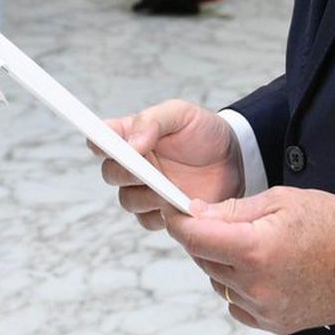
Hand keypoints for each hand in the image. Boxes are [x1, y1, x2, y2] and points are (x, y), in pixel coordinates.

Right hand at [97, 100, 243, 230]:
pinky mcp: (162, 212)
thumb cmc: (205, 132)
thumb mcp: (181, 114)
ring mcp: (146, 190)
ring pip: (128, 200)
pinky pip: (148, 220)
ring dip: (145, 196)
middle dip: (124, 172)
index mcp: (132, 135)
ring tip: (169, 190)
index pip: (101, 138)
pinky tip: (179, 204)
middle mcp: (134, 163)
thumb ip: (153, 121)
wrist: (236, 160)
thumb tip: (131, 143)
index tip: (106, 145)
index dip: (98, 142)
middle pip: (111, 173)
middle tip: (144, 170)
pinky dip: (161, 215)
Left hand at [167, 187, 334, 334]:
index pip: (194, 238)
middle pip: (204, 260)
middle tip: (222, 221)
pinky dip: (240, 288)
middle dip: (205, 239)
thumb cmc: (331, 224)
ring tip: (252, 245)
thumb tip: (194, 214)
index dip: (179, 222)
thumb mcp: (280, 201)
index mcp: (253, 249)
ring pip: (219, 283)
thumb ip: (232, 210)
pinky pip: (238, 305)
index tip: (176, 212)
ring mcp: (265, 309)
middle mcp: (255, 285)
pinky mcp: (275, 324)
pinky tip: (262, 271)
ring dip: (223, 264)